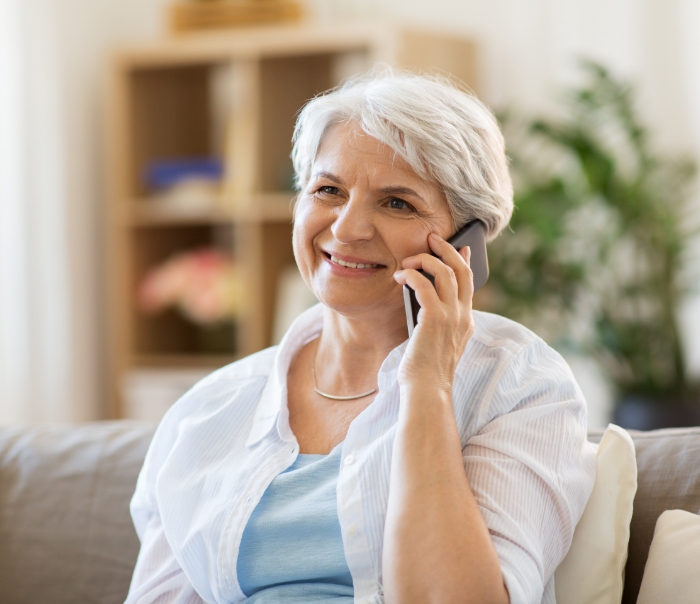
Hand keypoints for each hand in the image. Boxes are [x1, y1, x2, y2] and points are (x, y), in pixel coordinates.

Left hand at [393, 232, 474, 394]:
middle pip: (461, 270)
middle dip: (447, 249)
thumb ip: (436, 321)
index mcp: (466, 322)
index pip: (469, 283)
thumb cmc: (425, 370)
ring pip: (445, 272)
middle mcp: (463, 316)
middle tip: (431, 238)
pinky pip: (424, 285)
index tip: (462, 248)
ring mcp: (451, 317)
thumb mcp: (435, 342)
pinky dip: (412, 275)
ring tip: (408, 260)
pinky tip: (400, 277)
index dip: (464, 262)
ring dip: (425, 260)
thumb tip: (423, 297)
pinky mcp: (435, 319)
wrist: (426, 391)